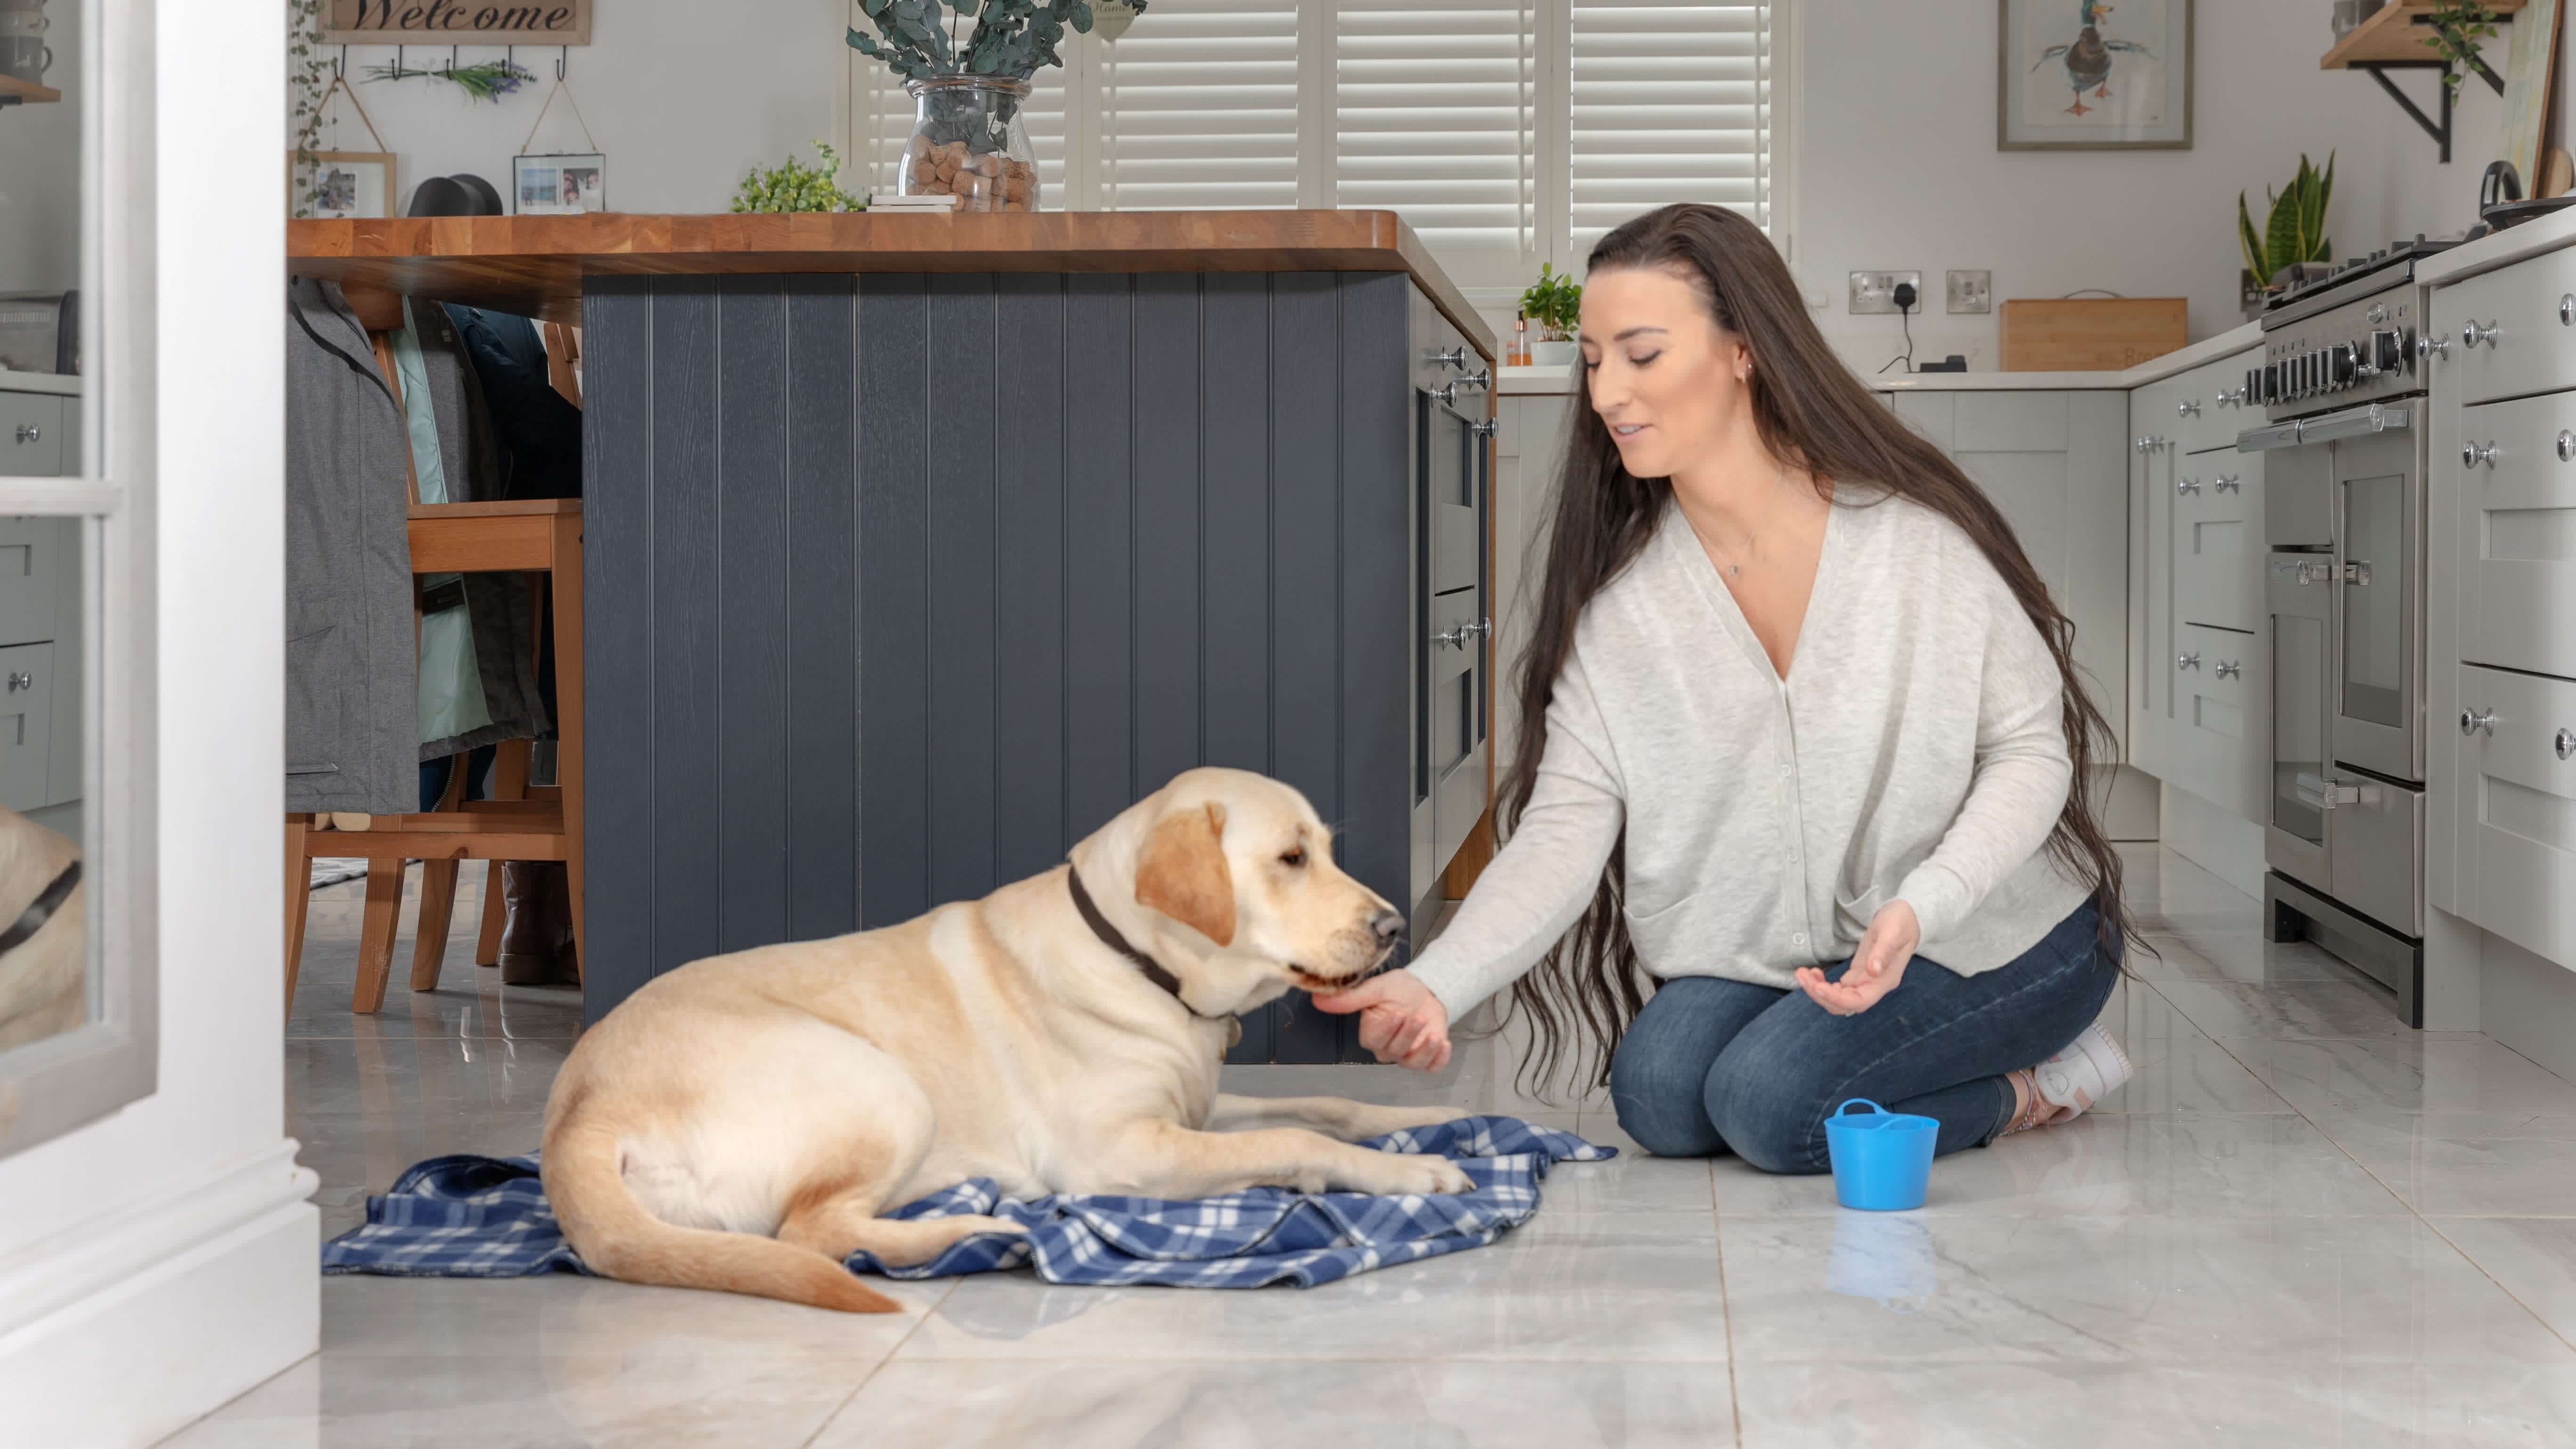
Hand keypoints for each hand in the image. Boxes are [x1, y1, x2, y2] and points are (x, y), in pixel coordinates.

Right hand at [1311, 969, 1451, 1070]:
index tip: (1398, 1013)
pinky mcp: (1428, 1057)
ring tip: (1435, 1035)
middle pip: (1393, 1052)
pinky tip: (1445, 1044)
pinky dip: (1439, 1060)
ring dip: (1425, 1051)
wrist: (1425, 989)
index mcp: (1372, 1033)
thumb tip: (1317, 999)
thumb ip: (1351, 998)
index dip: (1386, 1031)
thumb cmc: (1398, 989)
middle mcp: (1388, 1049)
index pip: (1374, 1041)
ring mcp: (1408, 1055)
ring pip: (1412, 1064)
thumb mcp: (1376, 988)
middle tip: (1418, 1017)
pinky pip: (1432, 1068)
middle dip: (1408, 1036)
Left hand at [1794, 899, 1919, 1015]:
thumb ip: (1883, 952)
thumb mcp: (1893, 932)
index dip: (1837, 999)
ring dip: (1817, 990)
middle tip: (1801, 975)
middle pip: (1844, 1004)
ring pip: (1838, 998)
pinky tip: (1813, 973)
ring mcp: (1865, 981)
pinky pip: (1838, 988)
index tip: (1818, 987)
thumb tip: (1873, 971)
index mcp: (1885, 981)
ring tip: (1802, 973)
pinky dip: (1823, 984)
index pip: (1859, 1001)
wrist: (1907, 916)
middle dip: (1820, 994)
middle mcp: (1874, 986)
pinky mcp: (1858, 974)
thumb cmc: (1901, 922)